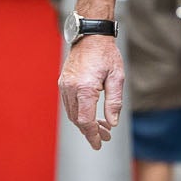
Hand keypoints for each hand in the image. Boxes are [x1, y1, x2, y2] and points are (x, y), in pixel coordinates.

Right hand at [58, 34, 124, 148]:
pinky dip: (79, 114)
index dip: (92, 135)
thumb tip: (112, 123)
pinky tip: (92, 115)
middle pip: (77, 120)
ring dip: (85, 124)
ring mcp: (64, 86)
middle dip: (91, 131)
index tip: (98, 144)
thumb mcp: (117, 78)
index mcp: (84, 88)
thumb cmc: (106, 54)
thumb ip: (114, 102)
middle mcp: (70, 88)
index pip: (85, 120)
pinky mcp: (63, 83)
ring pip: (72, 114)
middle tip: (106, 137)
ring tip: (102, 128)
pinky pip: (69, 105)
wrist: (90, 36)